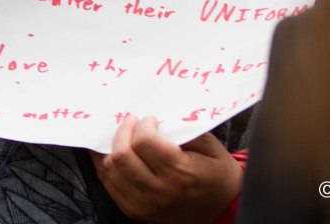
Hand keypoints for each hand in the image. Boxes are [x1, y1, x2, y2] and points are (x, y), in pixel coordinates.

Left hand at [90, 115, 242, 222]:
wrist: (222, 209)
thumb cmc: (216, 174)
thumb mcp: (210, 146)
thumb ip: (182, 130)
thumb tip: (155, 118)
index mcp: (180, 173)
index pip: (144, 142)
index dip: (142, 124)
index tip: (150, 119)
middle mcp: (159, 191)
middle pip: (122, 155)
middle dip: (122, 131)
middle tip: (132, 122)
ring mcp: (144, 205)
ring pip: (110, 170)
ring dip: (112, 148)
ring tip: (124, 137)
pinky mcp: (135, 211)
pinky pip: (109, 184)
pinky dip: (107, 165)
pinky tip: (116, 153)